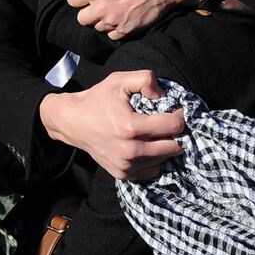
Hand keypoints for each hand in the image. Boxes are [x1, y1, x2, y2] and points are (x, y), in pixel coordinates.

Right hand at [39, 70, 185, 180]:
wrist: (74, 123)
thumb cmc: (98, 99)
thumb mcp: (119, 80)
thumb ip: (145, 79)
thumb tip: (165, 96)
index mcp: (130, 127)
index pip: (173, 126)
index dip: (180, 116)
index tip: (177, 110)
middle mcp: (130, 151)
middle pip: (174, 147)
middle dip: (177, 134)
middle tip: (169, 122)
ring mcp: (127, 166)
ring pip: (165, 159)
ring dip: (166, 146)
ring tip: (157, 133)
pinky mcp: (123, 174)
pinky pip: (152, 170)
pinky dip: (155, 159)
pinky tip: (148, 146)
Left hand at [66, 0, 200, 39]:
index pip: (72, 0)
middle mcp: (101, 9)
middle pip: (81, 18)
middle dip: (89, 9)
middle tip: (103, 0)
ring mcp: (114, 22)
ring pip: (97, 27)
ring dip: (102, 19)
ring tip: (116, 7)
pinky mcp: (128, 30)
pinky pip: (112, 35)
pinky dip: (115, 28)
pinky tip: (124, 16)